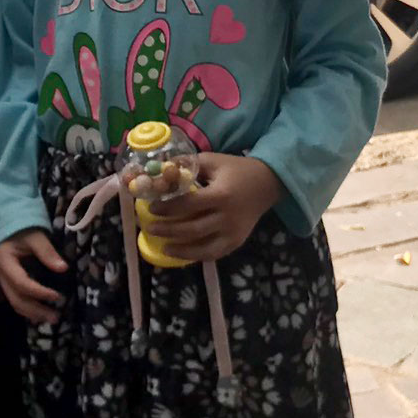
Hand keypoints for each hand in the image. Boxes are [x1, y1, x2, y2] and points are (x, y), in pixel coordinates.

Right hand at [0, 229, 67, 322]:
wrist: (8, 225)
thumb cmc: (22, 229)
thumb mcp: (35, 236)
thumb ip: (47, 252)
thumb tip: (63, 268)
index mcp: (4, 262)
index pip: (22, 283)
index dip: (39, 292)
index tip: (57, 296)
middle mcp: (0, 275)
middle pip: (16, 299)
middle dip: (36, 310)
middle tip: (55, 317)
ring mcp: (3, 281)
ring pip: (15, 303)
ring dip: (33, 313)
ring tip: (51, 319)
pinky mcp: (8, 283)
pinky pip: (17, 300)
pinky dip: (29, 309)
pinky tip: (41, 314)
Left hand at [144, 154, 281, 263]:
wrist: (267, 183)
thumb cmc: (236, 170)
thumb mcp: (213, 161)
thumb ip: (188, 165)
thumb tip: (161, 171)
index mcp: (220, 195)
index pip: (188, 205)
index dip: (167, 208)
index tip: (152, 208)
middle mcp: (227, 217)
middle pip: (192, 229)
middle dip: (168, 230)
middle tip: (150, 228)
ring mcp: (233, 232)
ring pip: (203, 248)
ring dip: (181, 250)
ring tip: (163, 247)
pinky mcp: (237, 241)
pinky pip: (215, 254)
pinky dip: (197, 256)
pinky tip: (183, 254)